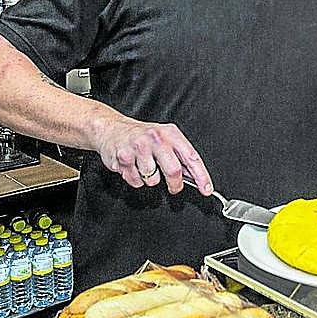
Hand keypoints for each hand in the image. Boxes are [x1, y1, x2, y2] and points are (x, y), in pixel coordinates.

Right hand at [95, 116, 212, 195]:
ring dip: (150, 179)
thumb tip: (194, 175)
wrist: (110, 129)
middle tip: (174, 187)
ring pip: (153, 180)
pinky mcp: (124, 157)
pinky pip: (136, 181)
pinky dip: (135, 179)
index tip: (206, 189)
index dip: (201, 176)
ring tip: (143, 166)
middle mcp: (155, 138)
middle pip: (173, 171)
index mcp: (170, 133)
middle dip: (175, 185)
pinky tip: (132, 167)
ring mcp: (139, 147)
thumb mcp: (164, 138)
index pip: (191, 157)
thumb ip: (179, 155)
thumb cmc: (140, 136)